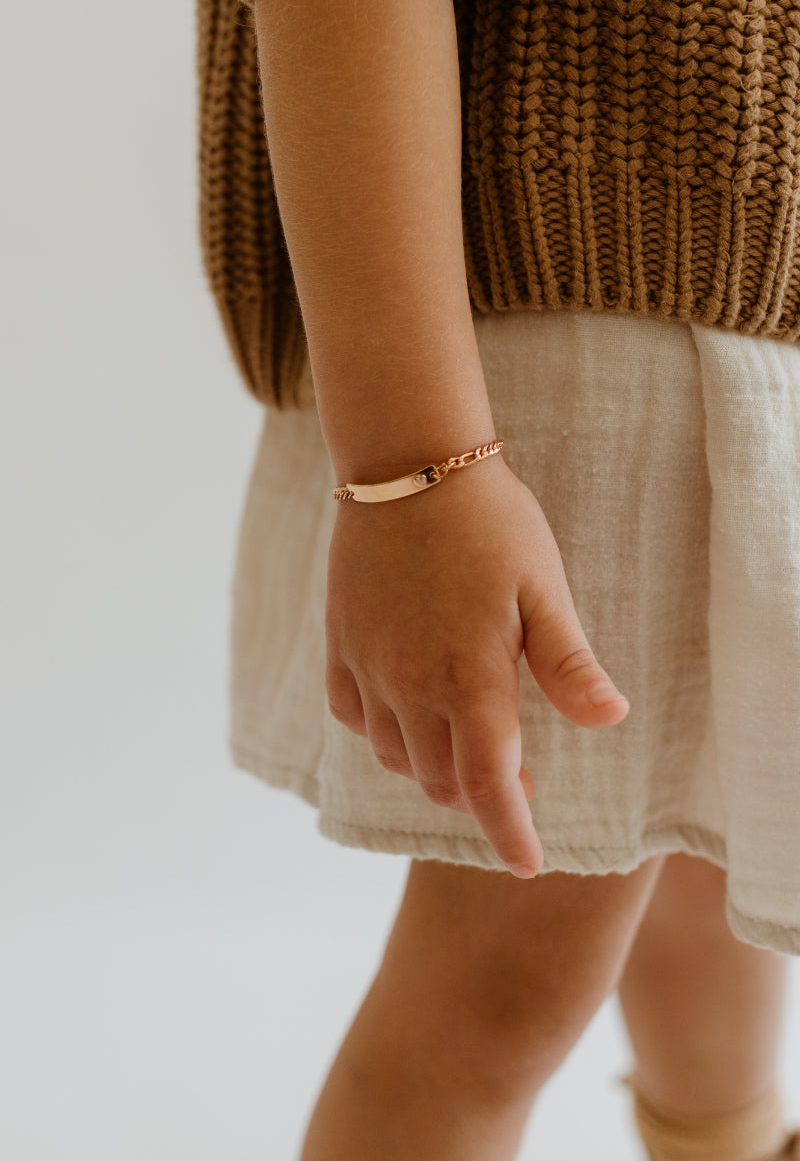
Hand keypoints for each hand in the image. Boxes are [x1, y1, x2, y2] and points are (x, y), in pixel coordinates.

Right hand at [325, 454, 629, 876]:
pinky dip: (382, 733)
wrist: (408, 465)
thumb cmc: (490, 524)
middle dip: (480, 797)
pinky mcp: (341, 644)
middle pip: (442, 780)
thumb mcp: (544, 587)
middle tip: (519, 775)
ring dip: (433, 769)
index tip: (527, 864)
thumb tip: (610, 720)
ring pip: (395, 757)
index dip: (510, 833)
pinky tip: (405, 713)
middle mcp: (411, 686)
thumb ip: (568, 663)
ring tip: (464, 745)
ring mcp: (370, 667)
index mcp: (471, 678)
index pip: (490, 784)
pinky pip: (353, 716)